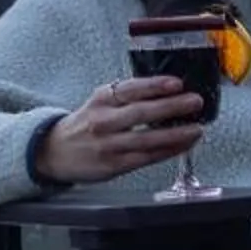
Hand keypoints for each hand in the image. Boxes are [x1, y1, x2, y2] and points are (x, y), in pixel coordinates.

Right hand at [36, 76, 205, 184]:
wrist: (54, 152)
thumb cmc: (85, 124)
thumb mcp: (99, 102)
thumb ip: (126, 96)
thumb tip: (168, 91)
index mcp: (101, 100)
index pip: (130, 89)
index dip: (155, 85)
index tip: (177, 83)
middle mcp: (103, 121)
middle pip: (141, 113)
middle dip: (172, 107)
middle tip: (195, 102)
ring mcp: (108, 145)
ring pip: (146, 139)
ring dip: (175, 134)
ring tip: (196, 129)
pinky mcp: (113, 166)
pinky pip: (145, 158)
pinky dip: (167, 152)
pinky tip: (182, 145)